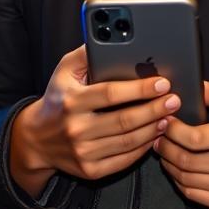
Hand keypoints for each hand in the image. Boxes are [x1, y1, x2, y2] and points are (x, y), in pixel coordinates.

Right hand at [9, 45, 180, 197]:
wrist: (36, 139)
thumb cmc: (57, 99)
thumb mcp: (64, 70)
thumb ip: (85, 53)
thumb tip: (108, 37)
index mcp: (72, 101)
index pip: (111, 94)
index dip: (139, 89)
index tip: (161, 82)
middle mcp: (77, 128)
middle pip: (125, 120)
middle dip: (154, 109)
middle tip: (173, 100)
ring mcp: (84, 152)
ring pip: (128, 141)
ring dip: (153, 128)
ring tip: (168, 115)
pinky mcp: (90, 170)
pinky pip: (124, 160)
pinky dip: (143, 148)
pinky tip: (154, 134)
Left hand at [154, 81, 208, 208]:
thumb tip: (190, 85)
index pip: (194, 137)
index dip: (172, 130)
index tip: (164, 120)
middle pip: (185, 159)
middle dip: (165, 146)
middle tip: (157, 135)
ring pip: (185, 177)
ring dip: (167, 163)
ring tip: (163, 149)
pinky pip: (191, 193)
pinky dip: (177, 180)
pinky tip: (175, 168)